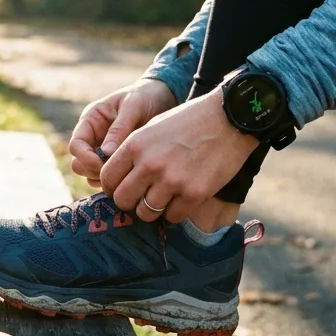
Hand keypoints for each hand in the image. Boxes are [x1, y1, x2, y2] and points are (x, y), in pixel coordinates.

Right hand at [69, 79, 177, 185]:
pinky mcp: (116, 160)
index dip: (86, 158)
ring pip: (91, 174)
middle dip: (95, 171)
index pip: (76, 145)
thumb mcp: (132, 107)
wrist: (162, 97)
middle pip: (79, 164)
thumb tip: (105, 153)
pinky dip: (116, 180)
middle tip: (118, 172)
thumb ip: (119, 128)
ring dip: (105, 179)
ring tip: (128, 174)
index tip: (105, 164)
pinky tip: (133, 176)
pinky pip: (108, 177)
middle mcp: (93, 137)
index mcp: (91, 120)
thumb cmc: (145, 97)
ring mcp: (103, 150)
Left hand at [98, 88, 258, 223]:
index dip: (113, 187)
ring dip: (152, 209)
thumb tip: (119, 178)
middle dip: (129, 202)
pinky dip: (175, 212)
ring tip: (163, 198)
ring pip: (145, 213)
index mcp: (134, 145)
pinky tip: (181, 199)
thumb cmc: (189, 121)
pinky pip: (172, 216)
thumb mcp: (152, 128)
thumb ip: (133, 152)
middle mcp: (149, 164)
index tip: (122, 188)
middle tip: (141, 198)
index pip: (107, 179)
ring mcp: (171, 181)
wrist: (228, 118)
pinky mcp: (194, 193)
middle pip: (122, 200)